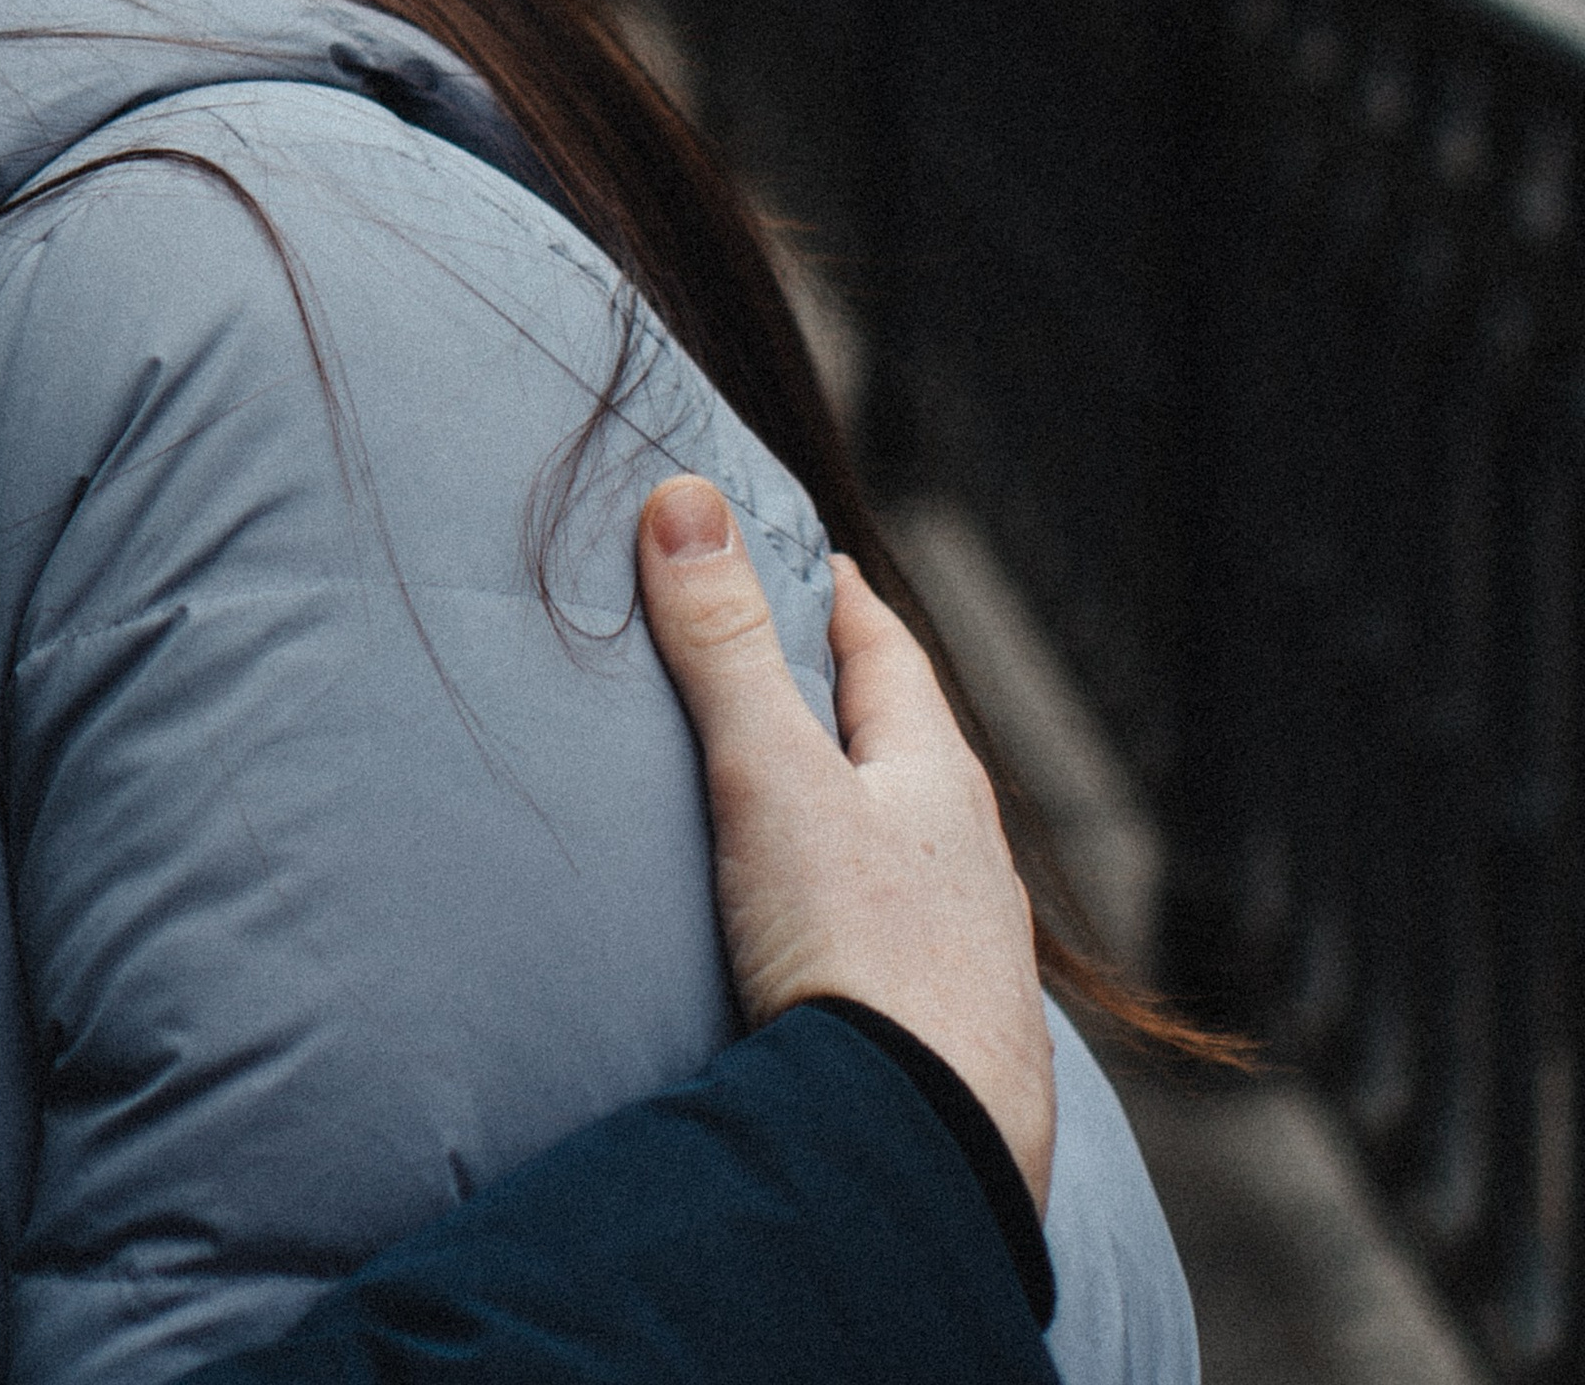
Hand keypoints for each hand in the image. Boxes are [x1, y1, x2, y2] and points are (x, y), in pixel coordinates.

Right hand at [637, 477, 1055, 1213]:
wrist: (925, 1158)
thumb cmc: (857, 956)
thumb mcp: (771, 780)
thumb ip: (722, 647)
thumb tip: (684, 497)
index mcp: (933, 776)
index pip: (884, 649)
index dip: (836, 596)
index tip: (801, 557)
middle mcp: (969, 857)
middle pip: (903, 751)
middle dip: (846, 707)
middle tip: (785, 671)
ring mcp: (970, 955)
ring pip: (913, 854)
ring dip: (860, 821)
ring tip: (803, 815)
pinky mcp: (952, 1041)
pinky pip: (906, 947)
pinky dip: (863, 918)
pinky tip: (832, 953)